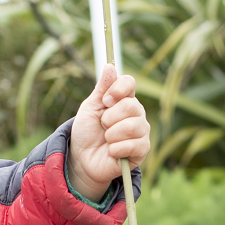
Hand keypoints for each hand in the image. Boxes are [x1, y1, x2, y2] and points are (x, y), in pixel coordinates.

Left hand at [67, 65, 149, 200]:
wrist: (83, 158)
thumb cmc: (87, 131)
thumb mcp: (90, 107)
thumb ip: (101, 88)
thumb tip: (110, 66)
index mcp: (124, 99)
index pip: (129, 83)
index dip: (117, 90)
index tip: (105, 101)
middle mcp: (137, 113)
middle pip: (131, 105)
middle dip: (109, 118)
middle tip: (103, 126)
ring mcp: (141, 132)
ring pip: (132, 126)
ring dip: (112, 134)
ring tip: (107, 140)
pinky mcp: (142, 150)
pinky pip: (132, 145)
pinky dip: (115, 149)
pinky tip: (111, 152)